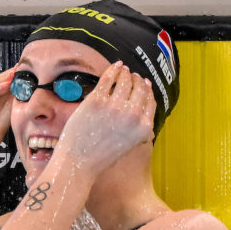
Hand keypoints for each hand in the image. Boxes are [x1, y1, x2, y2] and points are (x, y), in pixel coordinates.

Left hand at [56, 61, 155, 176]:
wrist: (79, 162)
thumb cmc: (101, 157)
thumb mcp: (129, 146)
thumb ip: (139, 131)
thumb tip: (144, 118)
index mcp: (143, 128)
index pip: (151, 101)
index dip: (148, 90)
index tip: (145, 84)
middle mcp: (133, 115)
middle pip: (140, 88)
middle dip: (137, 79)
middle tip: (133, 75)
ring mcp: (115, 106)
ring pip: (125, 80)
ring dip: (125, 73)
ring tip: (123, 70)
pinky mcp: (97, 100)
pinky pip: (108, 79)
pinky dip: (113, 70)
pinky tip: (115, 67)